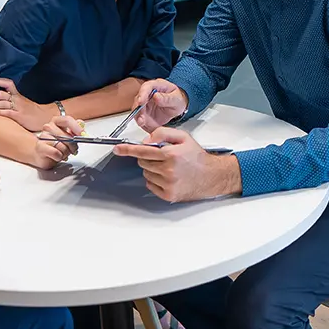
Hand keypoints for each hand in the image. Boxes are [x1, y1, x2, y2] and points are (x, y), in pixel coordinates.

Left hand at [0, 78, 56, 130]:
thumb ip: (13, 102)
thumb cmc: (34, 113)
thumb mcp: (24, 104)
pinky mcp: (19, 116)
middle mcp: (17, 99)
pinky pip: (6, 112)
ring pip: (1, 102)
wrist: (47, 118)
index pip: (7, 84)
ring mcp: (18, 107)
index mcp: (18, 95)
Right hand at [31, 115, 82, 169]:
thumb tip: (81, 124)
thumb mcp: (67, 136)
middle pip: (66, 136)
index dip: (77, 128)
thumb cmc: (55, 145)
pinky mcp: (40, 146)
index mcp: (56, 121)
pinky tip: (58, 156)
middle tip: (74, 150)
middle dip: (73, 146)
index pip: (67, 120)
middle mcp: (49, 127)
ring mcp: (43, 136)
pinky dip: (60, 157)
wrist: (42, 154)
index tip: (83, 135)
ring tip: (64, 153)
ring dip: (66, 153)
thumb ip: (74, 130)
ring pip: (62, 146)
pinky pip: (56, 153)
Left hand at [113, 128, 241, 202]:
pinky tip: (168, 177)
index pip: (142, 150)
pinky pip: (151, 185)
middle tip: (161, 156)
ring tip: (168, 167)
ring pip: (146, 174)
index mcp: (171, 154)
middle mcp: (168, 170)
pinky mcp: (169, 195)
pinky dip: (155, 180)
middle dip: (147, 157)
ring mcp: (168, 184)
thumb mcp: (183, 137)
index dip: (127, 149)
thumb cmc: (197, 157)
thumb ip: (163, 133)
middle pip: (142, 162)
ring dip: (152, 169)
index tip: (118, 149)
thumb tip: (146, 140)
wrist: (211, 176)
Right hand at [131, 79, 188, 132]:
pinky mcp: (144, 112)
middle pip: (139, 99)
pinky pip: (140, 117)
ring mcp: (145, 103)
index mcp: (157, 85)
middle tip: (142, 117)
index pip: (147, 87)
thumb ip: (167, 98)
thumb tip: (156, 96)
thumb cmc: (177, 99)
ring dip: (138, 116)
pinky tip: (145, 125)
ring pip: (137, 109)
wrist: (177, 107)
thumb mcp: (176, 99)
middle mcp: (148, 93)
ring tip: (142, 123)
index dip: (142, 94)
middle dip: (138, 109)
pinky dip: (142, 122)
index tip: (141, 102)